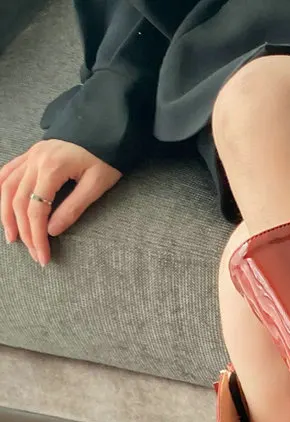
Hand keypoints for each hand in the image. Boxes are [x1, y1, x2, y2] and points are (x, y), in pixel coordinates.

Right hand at [0, 140, 121, 265]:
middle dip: (24, 232)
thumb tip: (53, 231)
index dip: (37, 236)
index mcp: (51, 168)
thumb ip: (74, 208)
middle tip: (34, 254)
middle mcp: (35, 159)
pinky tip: (3, 205)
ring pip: (7, 187)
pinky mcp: (32, 152)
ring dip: (6, 214)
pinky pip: (8, 171)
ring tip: (12, 236)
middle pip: (19, 202)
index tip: (44, 257)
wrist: (107, 124)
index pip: (36, 210)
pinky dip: (2, 190)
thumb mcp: (97, 184)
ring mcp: (31, 154)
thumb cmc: (106, 154)